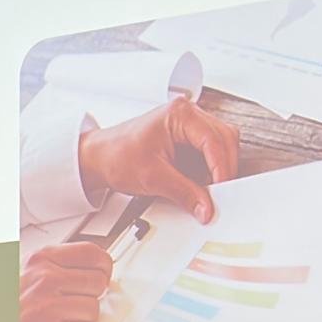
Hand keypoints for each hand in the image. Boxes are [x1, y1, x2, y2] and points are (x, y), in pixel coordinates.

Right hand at [20, 242, 113, 321]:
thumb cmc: (5, 315)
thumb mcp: (24, 278)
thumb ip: (56, 268)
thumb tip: (94, 267)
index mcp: (39, 261)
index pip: (92, 253)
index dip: (101, 268)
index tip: (100, 276)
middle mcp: (44, 281)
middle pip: (98, 283)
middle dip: (88, 297)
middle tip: (70, 307)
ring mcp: (47, 308)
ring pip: (93, 311)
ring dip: (79, 321)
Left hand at [78, 96, 238, 223]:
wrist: (97, 158)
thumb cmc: (116, 157)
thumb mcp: (152, 178)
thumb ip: (183, 192)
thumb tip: (205, 208)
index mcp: (180, 114)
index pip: (214, 140)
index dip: (222, 167)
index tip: (223, 189)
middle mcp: (188, 114)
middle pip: (223, 139)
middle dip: (224, 167)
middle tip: (221, 193)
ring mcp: (188, 124)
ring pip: (219, 145)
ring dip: (217, 168)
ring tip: (209, 190)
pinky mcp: (185, 137)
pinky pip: (207, 151)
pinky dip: (208, 168)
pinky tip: (200, 183)